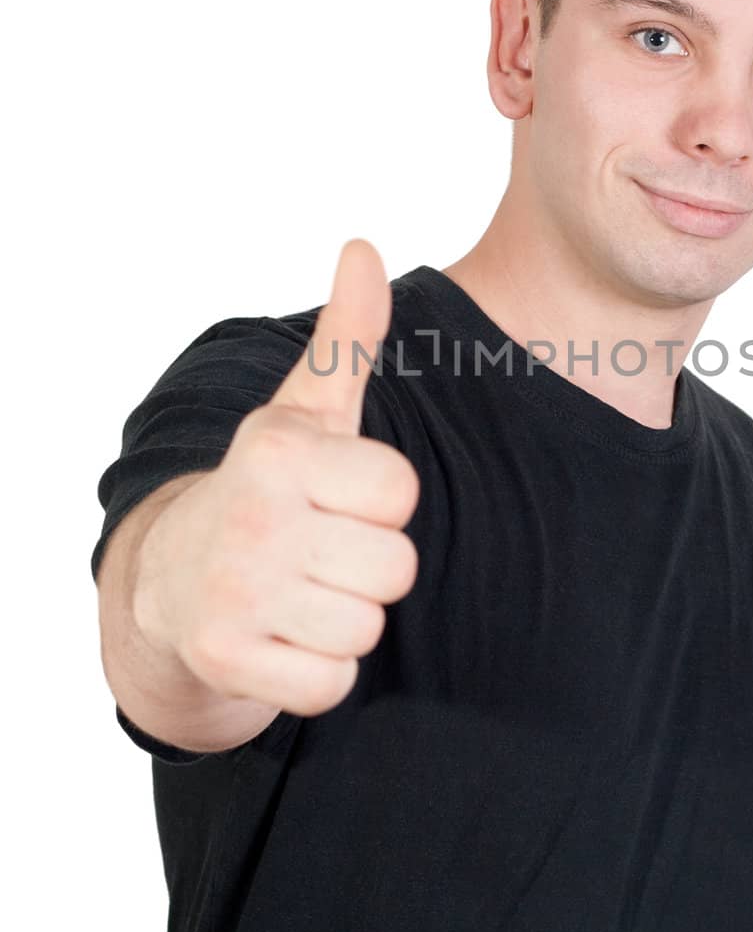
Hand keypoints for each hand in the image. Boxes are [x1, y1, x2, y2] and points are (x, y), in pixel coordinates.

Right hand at [134, 239, 418, 716]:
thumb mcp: (307, 410)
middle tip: (322, 551)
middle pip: (395, 569)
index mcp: (280, 451)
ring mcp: (235, 591)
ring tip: (302, 591)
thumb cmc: (267, 489)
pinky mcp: (226, 659)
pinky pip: (331, 683)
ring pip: (366, 628)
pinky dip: (318, 672)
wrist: (173, 578)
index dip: (382, 503)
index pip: (401, 494)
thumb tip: (363, 247)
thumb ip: (348, 337)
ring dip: (345, 619)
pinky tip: (285, 636)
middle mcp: (252, 517)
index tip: (340, 498)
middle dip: (370, 567)